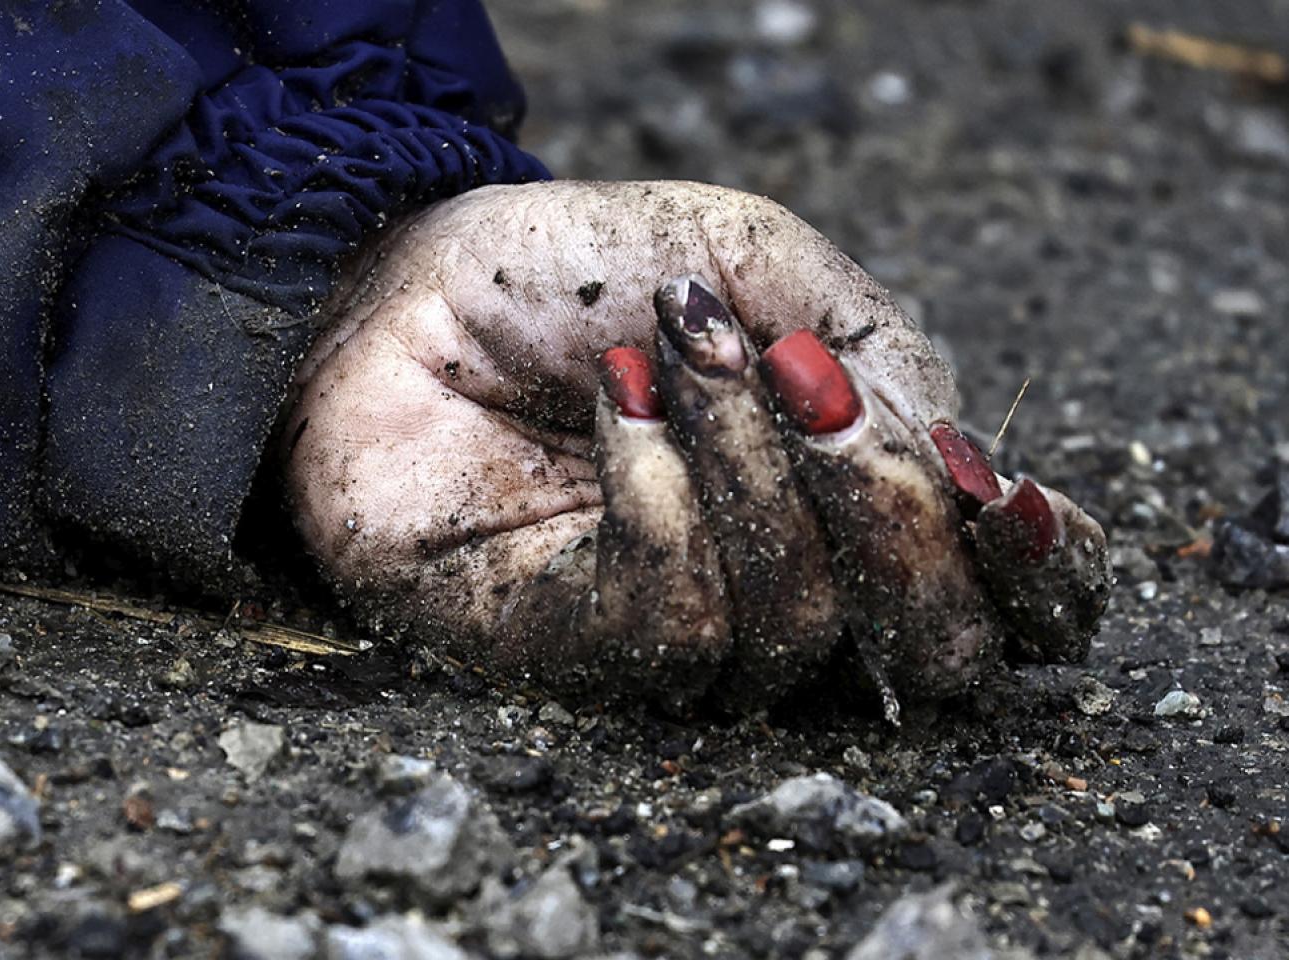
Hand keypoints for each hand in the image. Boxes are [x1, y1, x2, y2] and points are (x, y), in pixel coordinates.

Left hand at [279, 181, 1107, 710]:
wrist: (396, 286)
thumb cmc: (574, 276)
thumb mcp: (750, 258)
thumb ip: (873, 347)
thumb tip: (965, 466)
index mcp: (852, 507)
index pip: (1001, 600)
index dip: (1040, 572)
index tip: (1008, 492)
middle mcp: (783, 591)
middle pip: (928, 653)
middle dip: (897, 521)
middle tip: (817, 391)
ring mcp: (677, 635)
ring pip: (795, 626)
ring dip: (754, 465)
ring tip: (683, 350)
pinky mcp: (570, 650)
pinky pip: (670, 617)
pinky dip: (660, 492)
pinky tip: (615, 404)